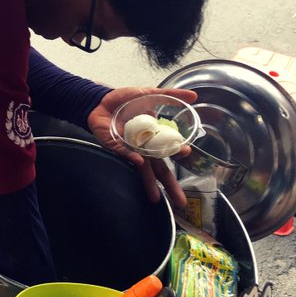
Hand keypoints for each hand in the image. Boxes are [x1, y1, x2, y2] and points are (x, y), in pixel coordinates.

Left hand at [86, 86, 197, 208]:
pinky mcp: (115, 146)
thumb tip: (194, 96)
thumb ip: (171, 95)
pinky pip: (125, 153)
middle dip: (170, 185)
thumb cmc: (125, 100)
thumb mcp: (150, 94)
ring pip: (143, 169)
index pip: (169, 150)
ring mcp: (130, 149)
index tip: (186, 152)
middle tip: (181, 202)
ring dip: (150, 183)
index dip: (178, 152)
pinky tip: (140, 161)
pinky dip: (132, 157)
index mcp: (154, 137)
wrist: (101, 100)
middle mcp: (144, 147)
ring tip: (156, 198)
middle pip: (159, 169)